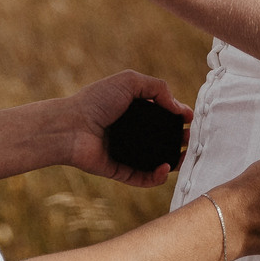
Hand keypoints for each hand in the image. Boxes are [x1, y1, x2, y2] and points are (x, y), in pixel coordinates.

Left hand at [60, 70, 190, 187]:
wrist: (70, 126)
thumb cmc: (96, 101)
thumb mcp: (129, 82)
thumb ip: (157, 88)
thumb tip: (178, 107)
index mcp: (132, 111)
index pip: (161, 116)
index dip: (177, 117)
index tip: (189, 119)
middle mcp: (129, 132)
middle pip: (161, 140)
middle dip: (179, 140)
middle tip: (189, 139)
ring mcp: (125, 153)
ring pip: (155, 161)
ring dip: (173, 161)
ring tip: (182, 156)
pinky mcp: (119, 171)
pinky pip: (142, 178)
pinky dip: (156, 177)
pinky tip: (165, 168)